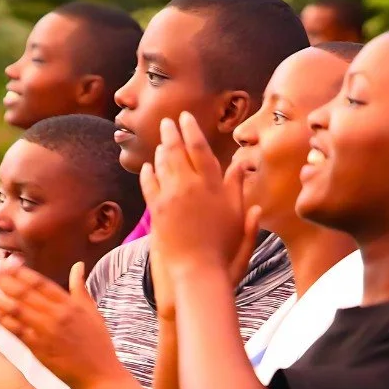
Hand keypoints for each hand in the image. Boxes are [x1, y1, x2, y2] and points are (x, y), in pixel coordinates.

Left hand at [0, 257, 120, 388]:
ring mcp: (46, 332)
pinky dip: (0, 320)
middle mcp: (56, 314)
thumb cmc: (99, 345)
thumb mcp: (93, 312)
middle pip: (23, 292)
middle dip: (0, 280)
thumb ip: (80, 288)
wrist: (101, 376)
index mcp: (69, 304)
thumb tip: (78, 265)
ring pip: (15, 309)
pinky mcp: (39, 349)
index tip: (4, 263)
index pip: (39, 282)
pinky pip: (15, 331)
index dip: (19, 272)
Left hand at [141, 113, 261, 297]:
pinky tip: (148, 168)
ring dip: (161, 151)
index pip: (199, 148)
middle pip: (176, 151)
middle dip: (171, 133)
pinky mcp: (156, 211)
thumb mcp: (238, 215)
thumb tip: (240, 165)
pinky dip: (148, 173)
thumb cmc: (225, 247)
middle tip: (166, 121)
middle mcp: (189, 186)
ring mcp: (170, 197)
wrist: (199, 270)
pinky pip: (149, 185)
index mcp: (212, 184)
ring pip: (162, 165)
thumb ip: (238, 188)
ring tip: (161, 143)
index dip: (191, 130)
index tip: (185, 117)